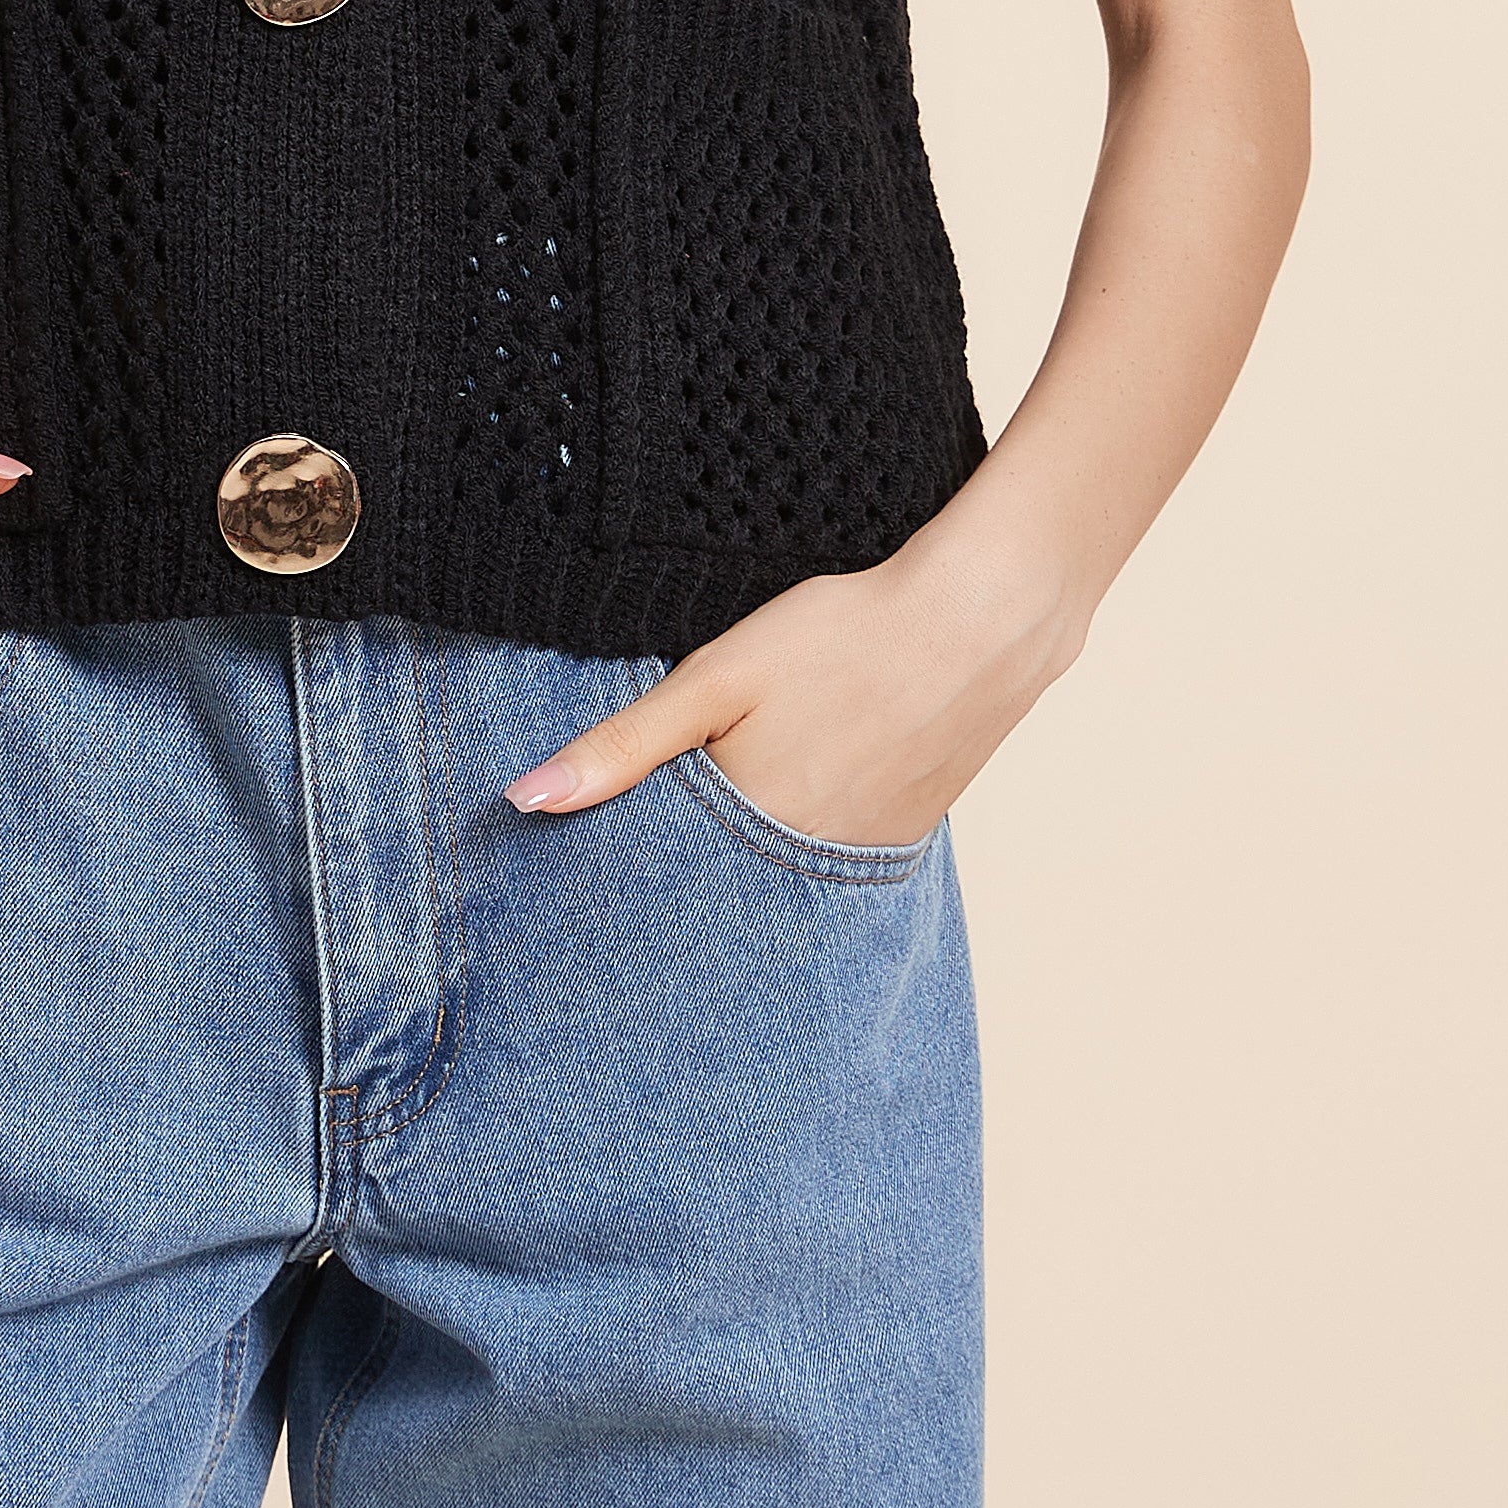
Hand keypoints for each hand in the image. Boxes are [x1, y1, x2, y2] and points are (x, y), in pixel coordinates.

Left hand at [501, 482, 1085, 851]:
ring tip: (730, 813)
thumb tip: (523, 802)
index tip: (583, 863)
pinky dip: (800, 841)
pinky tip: (799, 793)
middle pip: (718, 889)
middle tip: (649, 849)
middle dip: (679, 877)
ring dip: (743, 861)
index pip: (659, 881)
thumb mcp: (716, 678)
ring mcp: (863, 858)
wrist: (985, 618)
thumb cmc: (843, 635)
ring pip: (776, 878)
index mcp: (749, 829)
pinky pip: (831, 861)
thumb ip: (623, 746)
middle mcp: (807, 866)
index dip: (623, 867)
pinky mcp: (904, 838)